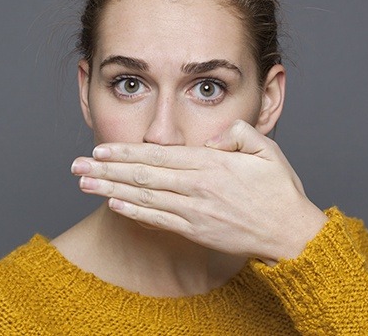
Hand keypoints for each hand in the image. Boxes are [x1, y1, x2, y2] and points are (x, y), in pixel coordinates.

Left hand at [71, 120, 326, 264]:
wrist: (290, 232)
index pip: (160, 155)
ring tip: (85, 184)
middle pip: (144, 176)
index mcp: (212, 164)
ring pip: (144, 198)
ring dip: (111, 190)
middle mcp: (197, 187)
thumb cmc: (279, 190)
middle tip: (77, 166)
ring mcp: (194, 211)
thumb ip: (237, 134)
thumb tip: (211, 139)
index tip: (101, 149)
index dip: (127, 152)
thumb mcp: (267, 149)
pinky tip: (114, 205)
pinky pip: (158, 220)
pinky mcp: (195, 230)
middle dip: (107, 169)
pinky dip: (134, 212)